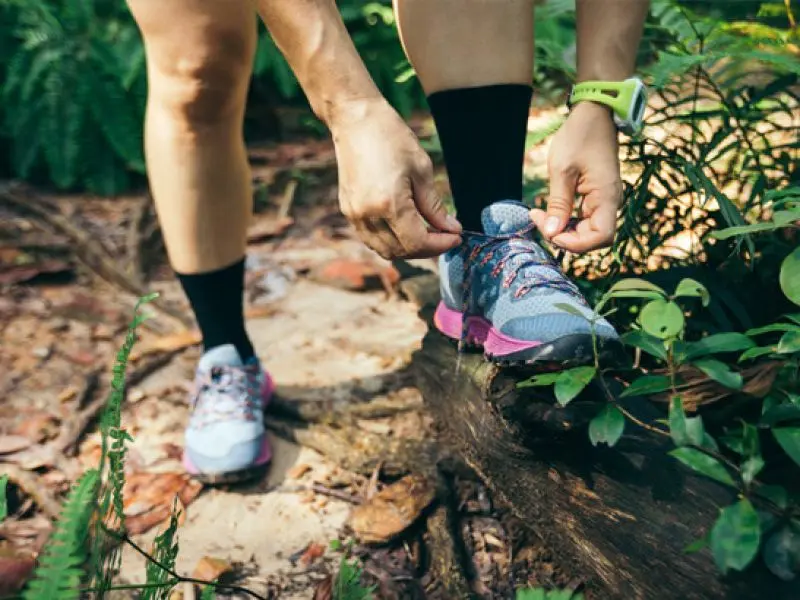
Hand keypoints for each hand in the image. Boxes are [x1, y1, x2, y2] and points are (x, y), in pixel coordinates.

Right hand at [329, 98, 461, 258]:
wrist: (355, 120)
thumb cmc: (391, 137)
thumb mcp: (421, 170)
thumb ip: (435, 206)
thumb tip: (451, 229)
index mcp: (389, 204)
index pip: (417, 242)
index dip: (439, 245)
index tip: (456, 237)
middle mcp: (368, 215)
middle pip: (401, 251)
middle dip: (426, 249)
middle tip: (444, 236)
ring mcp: (354, 215)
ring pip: (384, 249)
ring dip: (407, 248)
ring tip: (426, 233)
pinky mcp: (348, 210)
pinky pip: (370, 238)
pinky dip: (390, 240)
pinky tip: (405, 227)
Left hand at [530, 101, 622, 252]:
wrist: (593, 114)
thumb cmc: (579, 137)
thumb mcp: (562, 170)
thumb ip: (558, 204)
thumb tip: (553, 233)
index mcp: (606, 197)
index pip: (600, 237)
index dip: (576, 243)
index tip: (551, 232)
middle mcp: (610, 202)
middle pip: (593, 238)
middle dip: (566, 238)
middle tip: (539, 220)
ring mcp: (604, 200)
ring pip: (587, 231)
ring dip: (564, 230)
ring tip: (540, 215)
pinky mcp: (596, 197)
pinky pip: (583, 219)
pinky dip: (566, 220)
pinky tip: (548, 211)